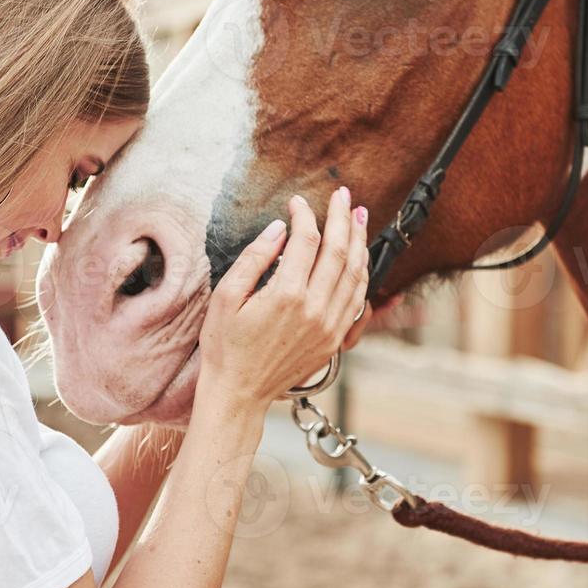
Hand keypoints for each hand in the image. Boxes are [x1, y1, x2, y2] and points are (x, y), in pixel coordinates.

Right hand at [197, 188, 368, 412]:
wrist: (238, 393)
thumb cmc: (225, 345)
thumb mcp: (227, 297)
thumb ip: (255, 258)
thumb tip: (280, 229)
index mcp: (286, 295)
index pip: (306, 241)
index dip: (304, 215)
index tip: (298, 201)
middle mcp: (315, 310)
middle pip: (339, 252)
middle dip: (342, 218)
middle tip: (344, 195)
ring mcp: (329, 327)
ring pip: (355, 274)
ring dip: (359, 242)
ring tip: (358, 217)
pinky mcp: (334, 340)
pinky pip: (357, 300)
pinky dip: (361, 274)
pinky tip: (359, 257)